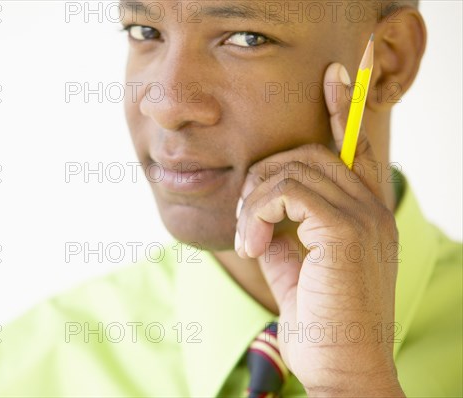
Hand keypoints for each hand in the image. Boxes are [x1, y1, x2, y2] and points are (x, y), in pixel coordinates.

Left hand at [235, 63, 404, 395]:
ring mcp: (363, 215)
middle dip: (264, 176)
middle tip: (248, 218)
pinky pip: (288, 191)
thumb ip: (279, 233)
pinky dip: (259, 212)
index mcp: (363, 214)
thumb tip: (258, 213)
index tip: (335, 77)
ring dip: (257, 198)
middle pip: (310, 152)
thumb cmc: (319, 323)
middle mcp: (370, 207)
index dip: (346, 109)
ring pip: (295, 167)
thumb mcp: (294, 269)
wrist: (341, 367)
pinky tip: (253, 244)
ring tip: (250, 238)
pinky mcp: (346, 229)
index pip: (356, 148)